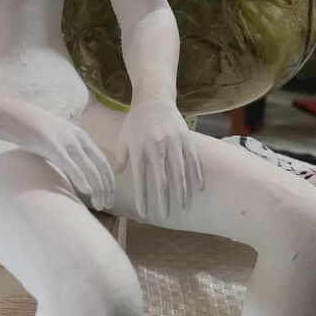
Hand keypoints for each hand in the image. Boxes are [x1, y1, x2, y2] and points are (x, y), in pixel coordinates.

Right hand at [14, 108, 115, 210]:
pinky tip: (87, 191)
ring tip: (99, 204)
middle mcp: (78, 139)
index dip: (109, 181)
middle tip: (106, 206)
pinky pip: (72, 165)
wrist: (14, 116)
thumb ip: (68, 151)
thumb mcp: (57, 138)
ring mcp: (66, 142)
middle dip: (107, 188)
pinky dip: (82, 179)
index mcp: (81, 136)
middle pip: (101, 167)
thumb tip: (73, 170)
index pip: (103, 162)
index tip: (109, 197)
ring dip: (98, 189)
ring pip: (91, 169)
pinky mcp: (53, 147)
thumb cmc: (33, 131)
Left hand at [116, 100, 203, 218]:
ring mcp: (174, 143)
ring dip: (183, 192)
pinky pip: (194, 160)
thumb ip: (121, 158)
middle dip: (165, 200)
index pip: (141, 179)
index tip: (145, 213)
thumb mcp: (123, 138)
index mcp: (139, 149)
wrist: (154, 99)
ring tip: (184, 208)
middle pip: (162, 180)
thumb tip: (115, 175)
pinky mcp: (186, 139)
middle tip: (166, 216)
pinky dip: (197, 175)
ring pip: (181, 173)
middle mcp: (157, 147)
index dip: (143, 197)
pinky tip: (199, 189)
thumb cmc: (135, 121)